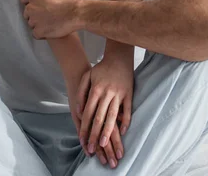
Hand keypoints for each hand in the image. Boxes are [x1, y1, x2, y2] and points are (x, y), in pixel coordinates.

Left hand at [21, 0, 78, 38]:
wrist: (75, 14)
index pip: (23, 0)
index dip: (31, 2)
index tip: (40, 4)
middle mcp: (30, 8)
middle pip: (26, 12)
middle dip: (34, 13)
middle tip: (47, 13)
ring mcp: (33, 21)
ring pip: (31, 23)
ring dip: (38, 23)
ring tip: (50, 21)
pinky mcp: (38, 31)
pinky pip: (35, 33)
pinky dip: (41, 33)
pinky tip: (50, 29)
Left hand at [77, 47, 133, 161]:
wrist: (118, 57)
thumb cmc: (101, 68)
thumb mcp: (87, 76)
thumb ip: (81, 93)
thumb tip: (78, 110)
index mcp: (96, 90)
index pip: (88, 112)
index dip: (85, 127)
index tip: (82, 140)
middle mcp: (107, 93)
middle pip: (99, 117)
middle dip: (95, 134)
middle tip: (92, 149)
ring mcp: (118, 94)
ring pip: (113, 116)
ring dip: (109, 132)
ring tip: (105, 145)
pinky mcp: (128, 94)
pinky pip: (128, 110)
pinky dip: (126, 121)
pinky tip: (123, 132)